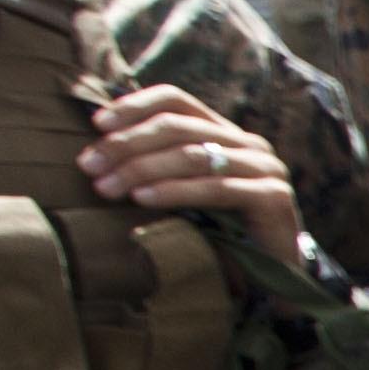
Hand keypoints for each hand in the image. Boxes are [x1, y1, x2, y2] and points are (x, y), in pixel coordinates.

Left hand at [76, 82, 297, 235]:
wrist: (278, 270)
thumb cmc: (225, 230)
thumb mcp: (189, 189)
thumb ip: (162, 166)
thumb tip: (101, 152)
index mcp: (227, 132)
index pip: (177, 99)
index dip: (135, 106)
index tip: (97, 124)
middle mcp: (248, 142)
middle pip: (179, 127)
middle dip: (128, 144)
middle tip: (90, 165)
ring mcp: (264, 168)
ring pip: (193, 156)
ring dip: (142, 169)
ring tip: (107, 187)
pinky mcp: (272, 197)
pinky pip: (214, 189)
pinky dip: (173, 192)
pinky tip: (142, 199)